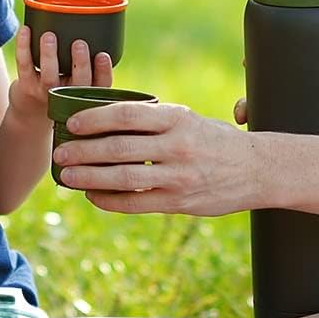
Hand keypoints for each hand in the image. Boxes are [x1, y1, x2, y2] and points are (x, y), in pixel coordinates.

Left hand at [5, 26, 113, 122]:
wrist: (33, 108)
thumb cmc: (65, 81)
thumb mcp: (82, 75)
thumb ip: (90, 55)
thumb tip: (99, 16)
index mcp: (88, 91)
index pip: (102, 85)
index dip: (104, 71)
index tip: (103, 55)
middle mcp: (70, 95)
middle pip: (78, 83)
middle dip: (80, 63)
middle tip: (79, 43)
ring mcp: (47, 93)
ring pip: (49, 76)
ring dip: (49, 55)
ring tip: (49, 36)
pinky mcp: (27, 87)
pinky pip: (25, 66)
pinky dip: (24, 47)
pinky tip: (26, 30)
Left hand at [52, 101, 258, 215]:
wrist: (258, 169)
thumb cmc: (215, 140)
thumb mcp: (189, 119)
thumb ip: (154, 120)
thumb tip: (106, 120)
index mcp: (178, 118)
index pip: (127, 114)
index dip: (95, 118)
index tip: (73, 123)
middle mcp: (177, 145)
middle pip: (119, 147)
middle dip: (84, 151)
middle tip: (61, 153)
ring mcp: (178, 176)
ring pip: (123, 177)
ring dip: (90, 178)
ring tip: (67, 177)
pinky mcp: (179, 202)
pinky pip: (136, 203)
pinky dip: (109, 200)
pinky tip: (92, 196)